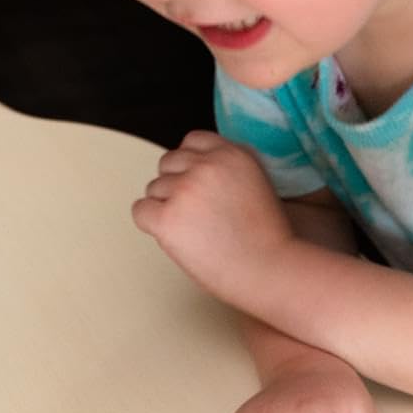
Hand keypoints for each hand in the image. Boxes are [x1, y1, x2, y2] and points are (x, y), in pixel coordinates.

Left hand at [133, 131, 292, 308]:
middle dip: (175, 187)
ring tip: (195, 234)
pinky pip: (140, 211)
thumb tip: (190, 173)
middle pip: (168, 163)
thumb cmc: (266, 242)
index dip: (189, 166)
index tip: (197, 189)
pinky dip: (151, 225)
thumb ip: (227, 172)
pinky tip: (175, 239)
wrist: (271, 271)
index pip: (192, 141)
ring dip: (166, 209)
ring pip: (153, 189)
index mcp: (233, 153)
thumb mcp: (257, 186)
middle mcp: (208, 165)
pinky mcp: (168, 217)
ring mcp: (186, 189)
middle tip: (195, 217)